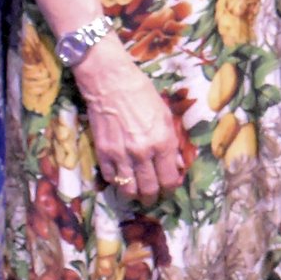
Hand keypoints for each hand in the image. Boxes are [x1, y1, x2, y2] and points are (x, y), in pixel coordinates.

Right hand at [75, 39, 192, 202]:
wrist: (111, 83)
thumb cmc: (143, 94)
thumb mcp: (166, 116)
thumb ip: (173, 143)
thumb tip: (178, 164)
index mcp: (162, 142)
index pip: (169, 179)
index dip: (171, 188)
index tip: (170, 187)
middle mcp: (142, 153)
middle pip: (149, 190)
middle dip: (153, 196)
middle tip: (154, 194)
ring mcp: (121, 155)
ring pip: (129, 190)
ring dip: (135, 194)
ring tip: (138, 191)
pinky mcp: (103, 154)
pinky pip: (111, 179)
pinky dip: (118, 181)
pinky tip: (123, 176)